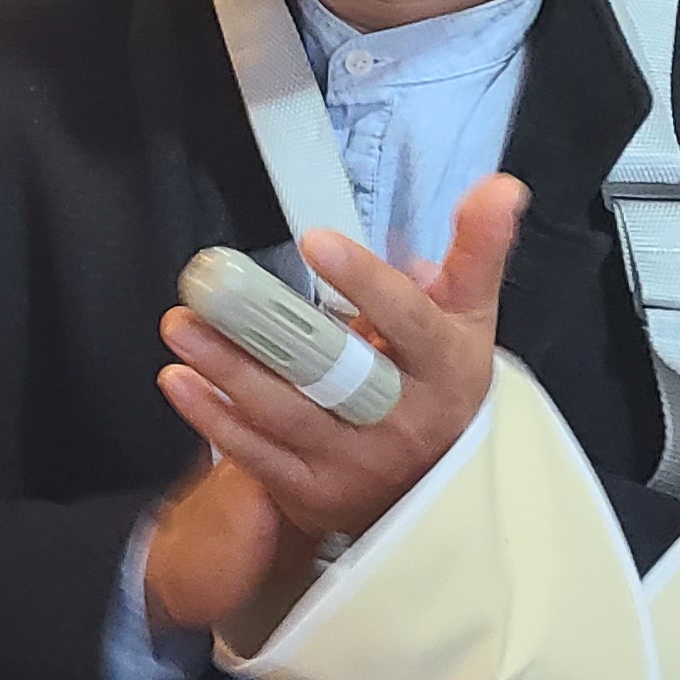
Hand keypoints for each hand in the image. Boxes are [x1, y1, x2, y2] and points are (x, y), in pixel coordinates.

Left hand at [141, 175, 524, 639]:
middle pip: (334, 372)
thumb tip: (499, 187)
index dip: (366, 282)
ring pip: (287, 414)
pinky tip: (179, 380)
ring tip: (182, 327)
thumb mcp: (470, 318)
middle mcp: (404, 420)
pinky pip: (259, 455)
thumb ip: (477, 250)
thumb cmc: (445, 384)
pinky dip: (215, 418)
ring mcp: (358, 463)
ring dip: (227, 370)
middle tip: (215, 291)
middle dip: (270, 333)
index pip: (408, 322)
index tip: (317, 240)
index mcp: (447, 368)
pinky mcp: (315, 493)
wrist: (441, 487)